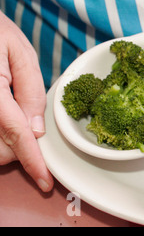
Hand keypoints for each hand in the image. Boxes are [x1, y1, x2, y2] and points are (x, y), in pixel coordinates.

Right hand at [0, 11, 52, 191]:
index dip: (32, 162)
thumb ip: (31, 91)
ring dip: (6, 144)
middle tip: (32, 129)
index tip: (45, 181)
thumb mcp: (21, 53)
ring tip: (16, 116)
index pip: (15, 135)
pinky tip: (6, 115)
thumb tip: (36, 130)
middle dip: (20, 150)